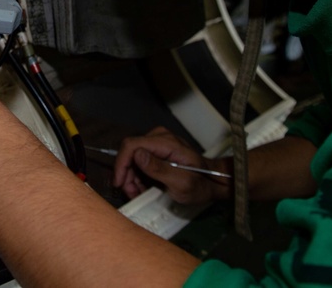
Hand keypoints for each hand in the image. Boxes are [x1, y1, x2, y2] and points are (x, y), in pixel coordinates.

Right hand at [113, 127, 229, 205]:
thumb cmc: (200, 185)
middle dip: (126, 174)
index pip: (132, 145)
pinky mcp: (157, 149)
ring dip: (131, 177)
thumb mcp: (181, 183)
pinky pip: (139, 159)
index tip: (119, 184)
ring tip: (138, 193)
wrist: (212, 182)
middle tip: (131, 193)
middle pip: (130, 152)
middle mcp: (159, 137)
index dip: (121, 164)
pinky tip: (143, 187)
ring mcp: (158, 142)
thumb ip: (159, 169)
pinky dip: (138, 175)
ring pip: (132, 157)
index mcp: (165, 142)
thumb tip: (137, 155)